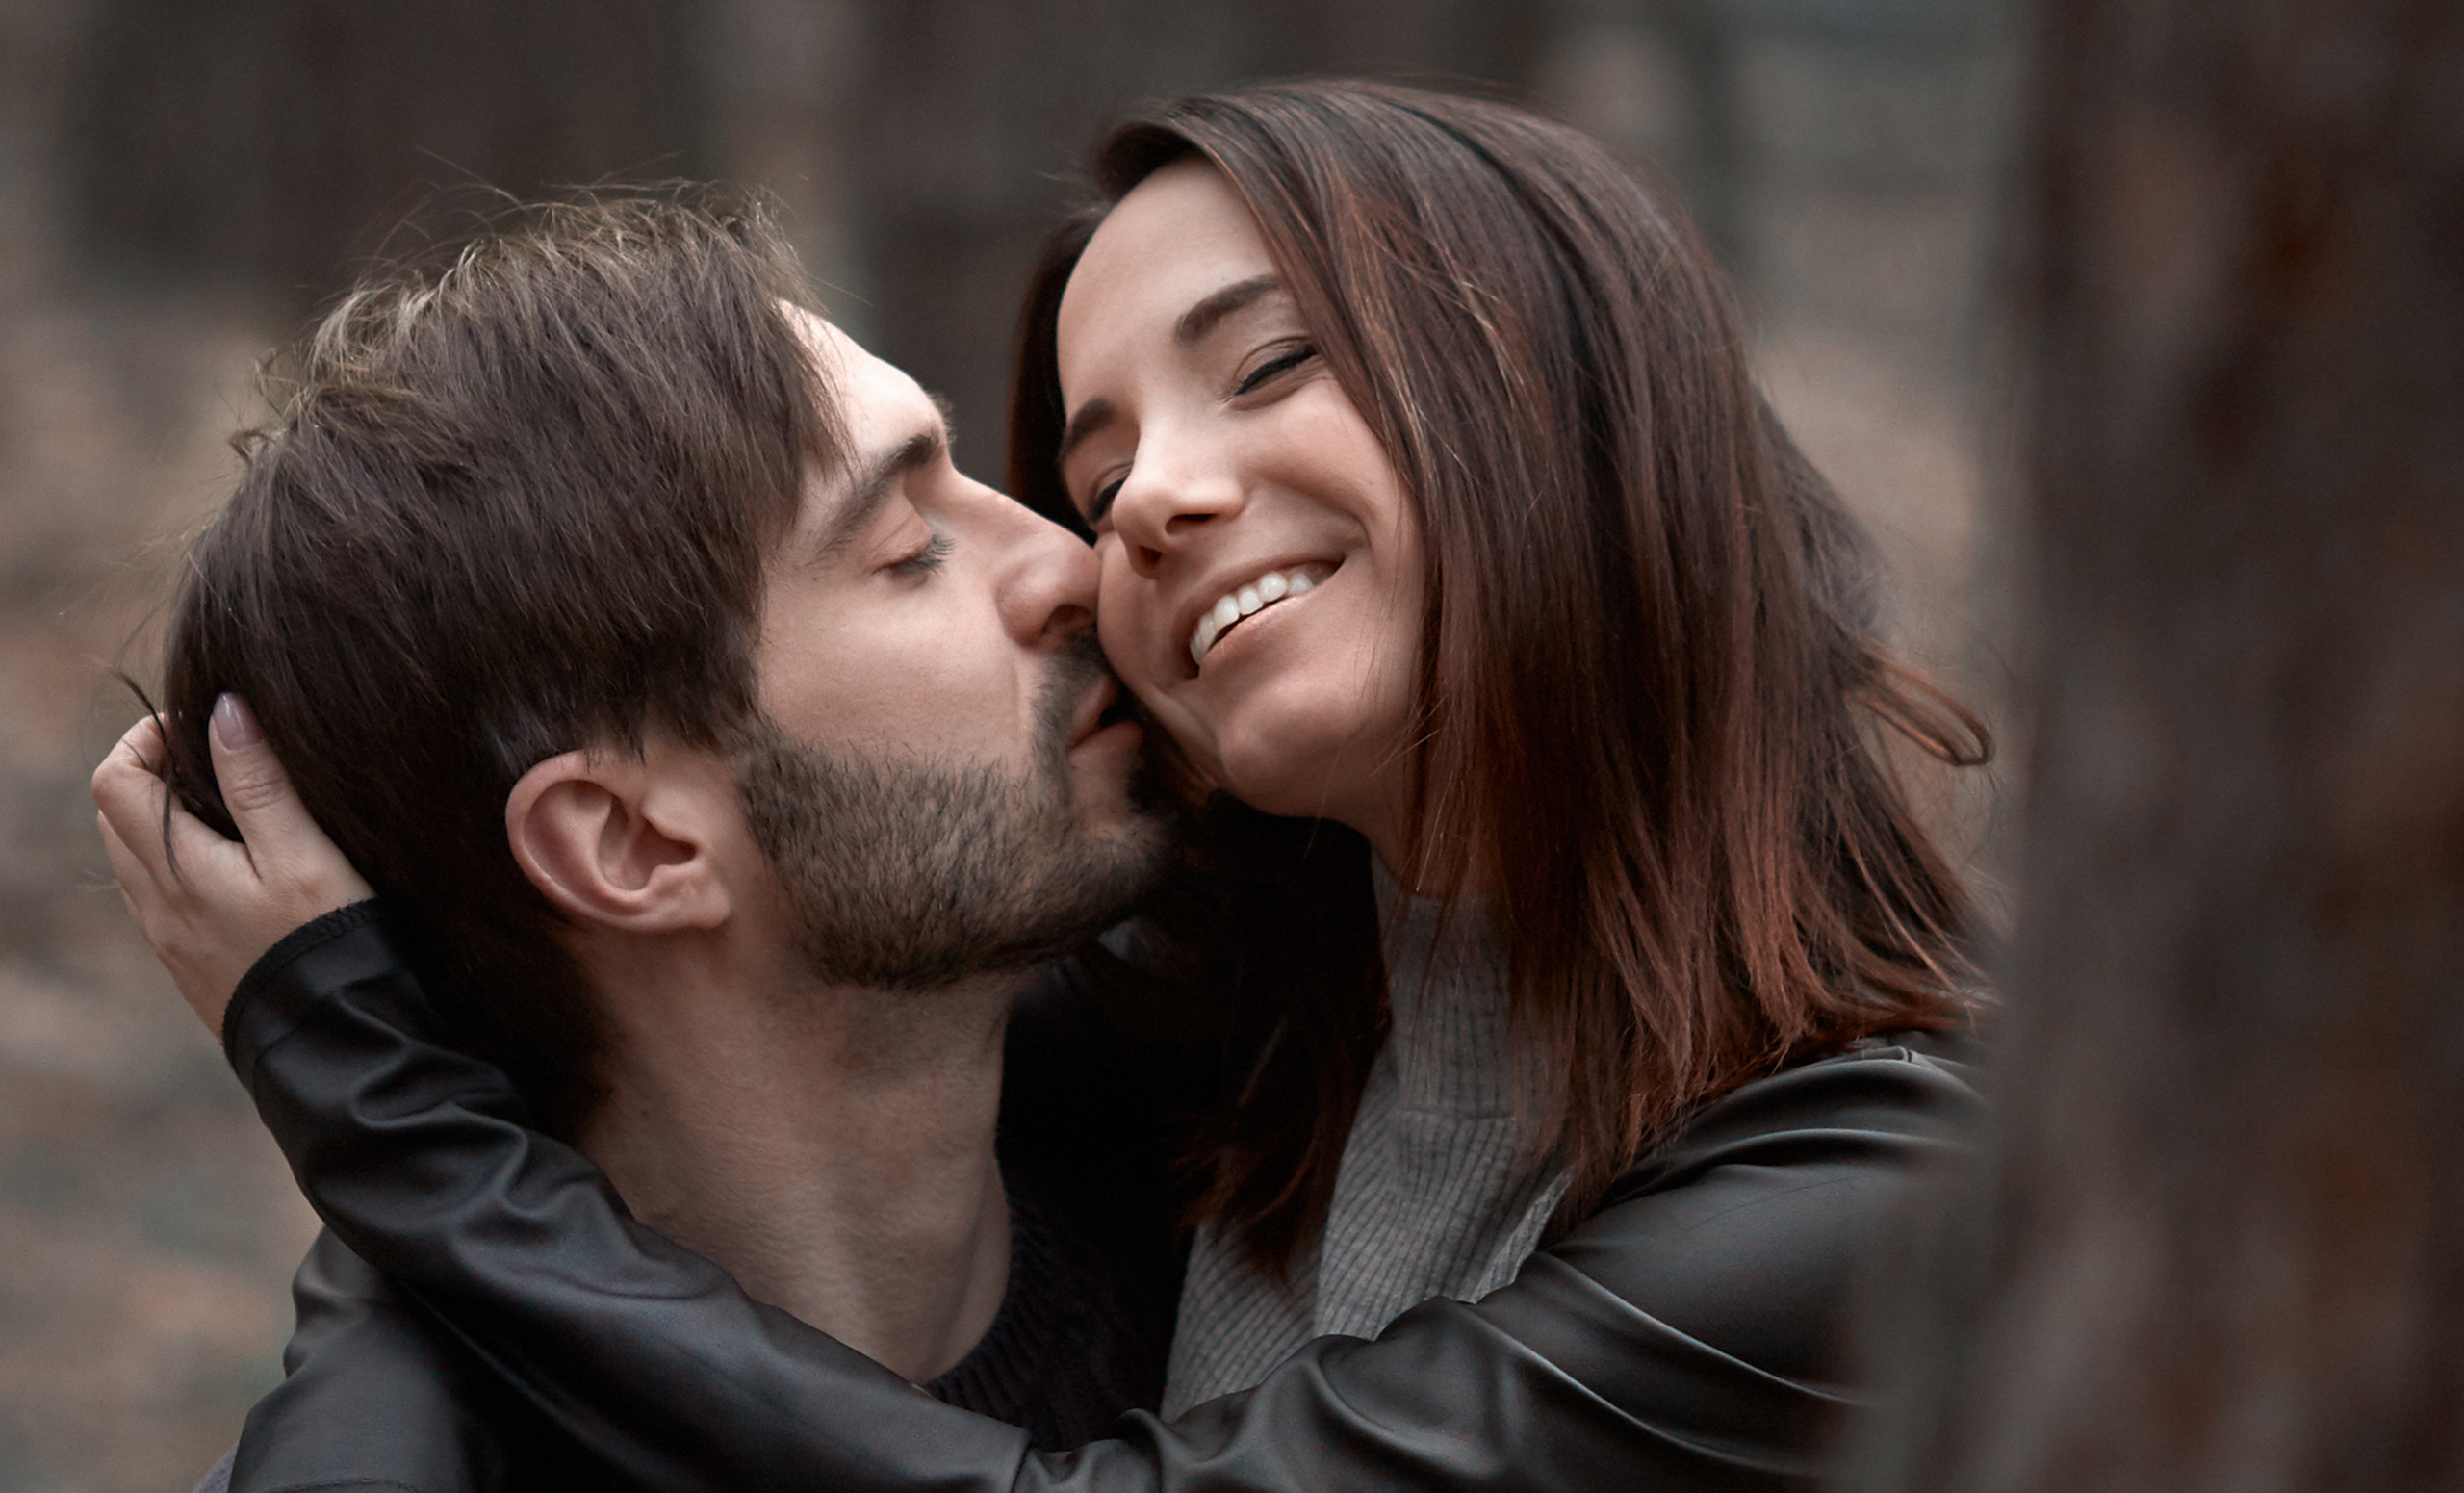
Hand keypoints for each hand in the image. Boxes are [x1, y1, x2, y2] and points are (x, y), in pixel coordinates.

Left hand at [92, 695, 374, 1035]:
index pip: (116, 781)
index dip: (148, 739)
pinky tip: (240, 867)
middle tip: (220, 758)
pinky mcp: (192, 965)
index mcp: (177, 870)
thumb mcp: (304, 856)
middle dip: (153, 773)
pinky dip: (179, 862)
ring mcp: (170, 939)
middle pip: (114, 815)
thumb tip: (222, 709)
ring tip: (234, 808)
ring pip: (133, 859)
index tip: (206, 726)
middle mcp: (158, 905)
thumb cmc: (326, 948)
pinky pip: (159, 897)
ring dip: (163, 819)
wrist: (335, 1050)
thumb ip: (259, 784)